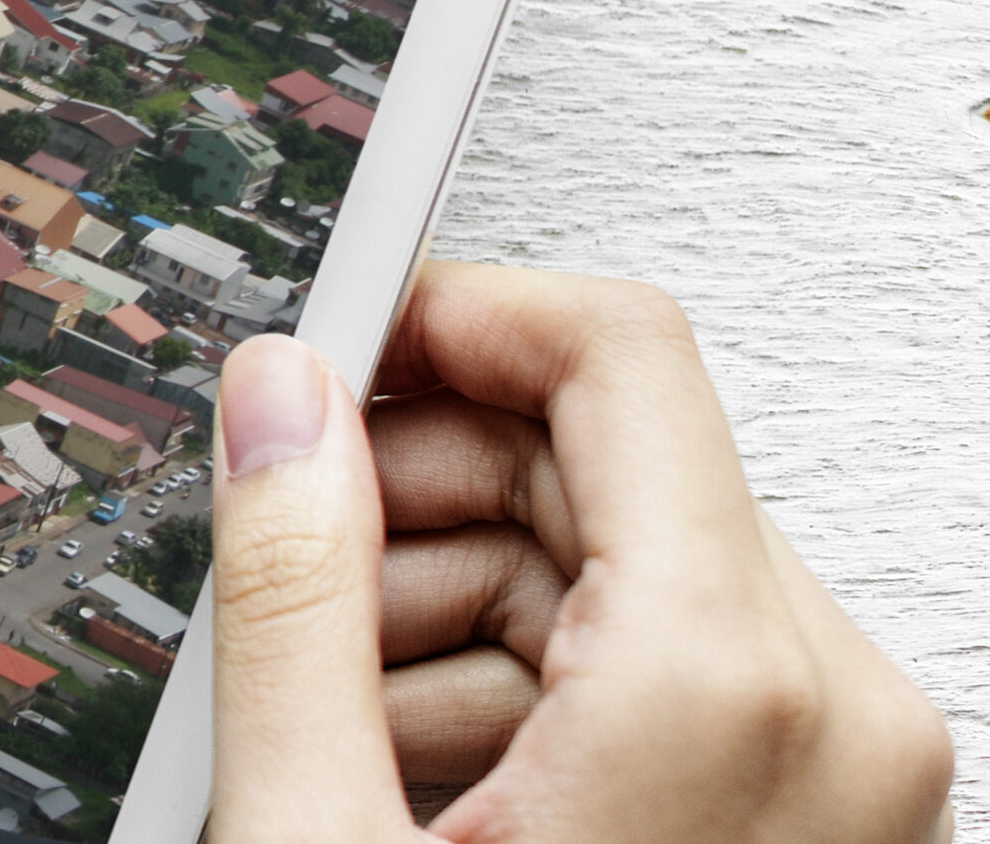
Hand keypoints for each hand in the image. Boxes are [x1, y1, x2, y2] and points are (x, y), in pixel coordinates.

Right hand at [209, 261, 952, 842]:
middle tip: (294, 564)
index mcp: (728, 690)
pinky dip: (513, 680)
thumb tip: (278, 407)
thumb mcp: (321, 830)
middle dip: (410, 494)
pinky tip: (410, 762)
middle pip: (597, 459)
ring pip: (612, 562)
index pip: (618, 347)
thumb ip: (291, 597)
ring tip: (338, 713)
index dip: (450, 318)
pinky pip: (653, 664)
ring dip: (443, 598)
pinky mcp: (804, 812)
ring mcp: (833, 772)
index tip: (336, 347)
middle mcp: (829, 716)